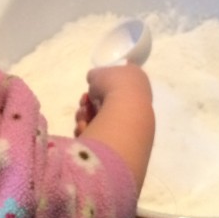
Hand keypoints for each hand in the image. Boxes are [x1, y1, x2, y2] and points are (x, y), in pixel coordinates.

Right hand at [74, 64, 154, 191]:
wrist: (126, 112)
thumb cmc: (116, 86)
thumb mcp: (102, 72)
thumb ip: (96, 76)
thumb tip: (94, 80)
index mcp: (135, 87)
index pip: (113, 89)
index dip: (97, 89)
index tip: (90, 89)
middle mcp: (134, 108)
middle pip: (102, 107)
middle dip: (87, 106)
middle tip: (84, 104)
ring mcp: (128, 127)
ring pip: (98, 122)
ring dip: (85, 118)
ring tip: (83, 118)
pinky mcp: (119, 145)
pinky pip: (98, 137)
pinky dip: (88, 131)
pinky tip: (84, 129)